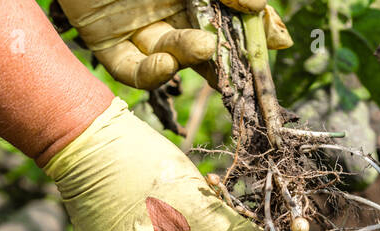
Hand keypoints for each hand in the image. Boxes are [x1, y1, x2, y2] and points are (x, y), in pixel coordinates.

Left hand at [57, 0, 291, 89]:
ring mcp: (136, 26)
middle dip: (225, 57)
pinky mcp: (103, 39)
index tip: (275, 43)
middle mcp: (167, 8)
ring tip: (205, 46)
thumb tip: (258, 7)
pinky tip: (167, 62)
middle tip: (241, 66)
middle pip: (203, 43)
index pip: (230, 18)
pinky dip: (150, 74)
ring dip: (191, 56)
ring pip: (171, 55)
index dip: (253, 32)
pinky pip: (129, 69)